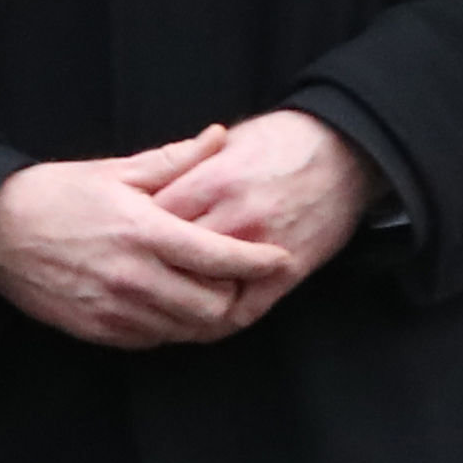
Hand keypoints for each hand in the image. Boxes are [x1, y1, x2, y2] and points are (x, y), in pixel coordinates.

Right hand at [0, 127, 300, 349]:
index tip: (282, 259)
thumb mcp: (113, 170)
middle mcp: (135, 277)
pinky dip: (174, 326)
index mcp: (143, 231)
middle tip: (245, 281)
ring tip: (215, 295)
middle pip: (214, 307)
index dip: (260, 262)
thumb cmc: (52, 193)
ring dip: (209, 316)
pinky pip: (155, 339)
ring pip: (188, 329)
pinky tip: (172, 305)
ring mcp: (117, 309)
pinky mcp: (100, 330)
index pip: (221, 258)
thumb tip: (218, 138)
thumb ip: (174, 159)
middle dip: (239, 297)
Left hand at [150, 109, 379, 328]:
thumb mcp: (223, 145)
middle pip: (174, 259)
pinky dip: (218, 320)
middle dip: (150, 272)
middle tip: (129, 283)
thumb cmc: (277, 142)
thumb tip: (145, 190)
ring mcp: (262, 249)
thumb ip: (182, 169)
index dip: (134, 236)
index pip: (154, 221)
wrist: (341, 150)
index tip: (120, 245)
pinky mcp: (288, 272)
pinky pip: (244, 309)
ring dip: (180, 300)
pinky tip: (200, 320)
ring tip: (157, 305)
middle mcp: (234, 217)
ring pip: (205, 290)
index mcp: (212, 182)